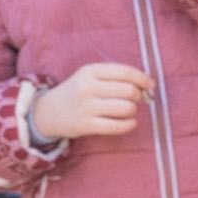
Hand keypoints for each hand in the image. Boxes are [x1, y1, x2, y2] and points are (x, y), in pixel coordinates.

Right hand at [34, 62, 149, 145]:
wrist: (47, 112)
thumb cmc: (76, 92)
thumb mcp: (88, 76)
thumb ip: (113, 77)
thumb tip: (147, 85)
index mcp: (90, 71)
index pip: (125, 72)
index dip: (143, 79)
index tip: (150, 85)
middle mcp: (87, 87)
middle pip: (129, 90)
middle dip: (138, 96)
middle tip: (135, 99)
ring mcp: (86, 107)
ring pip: (126, 108)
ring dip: (132, 110)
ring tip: (127, 111)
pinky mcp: (86, 125)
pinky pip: (117, 126)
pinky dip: (129, 125)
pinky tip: (130, 123)